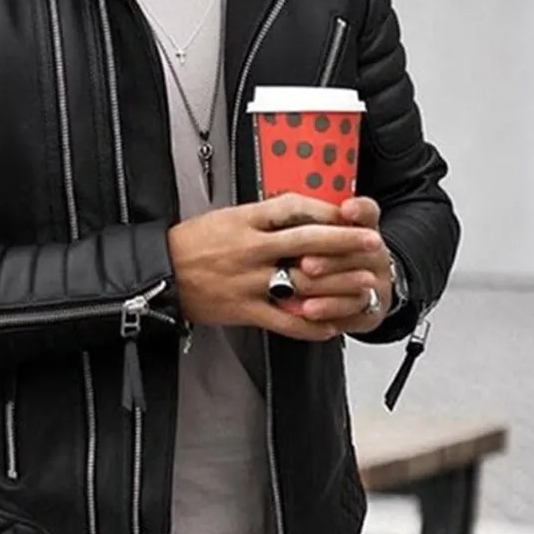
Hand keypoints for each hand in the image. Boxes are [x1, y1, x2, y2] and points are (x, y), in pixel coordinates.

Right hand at [168, 192, 383, 341]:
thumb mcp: (226, 218)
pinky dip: (310, 325)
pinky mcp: (243, 309)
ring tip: (364, 284)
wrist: (159, 273)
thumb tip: (297, 213)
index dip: (326, 210)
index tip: (349, 213)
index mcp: (245, 220)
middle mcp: (250, 248)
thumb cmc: (191, 243)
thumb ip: (261, 217)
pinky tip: (330, 326)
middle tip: (373, 242)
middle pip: (307, 240)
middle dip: (345, 241)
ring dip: (338, 283)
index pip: (294, 207)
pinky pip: (284, 320)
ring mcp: (248, 280)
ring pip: (301, 280)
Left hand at [288, 197, 391, 332]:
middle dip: (330, 254)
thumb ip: (305, 221)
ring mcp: (377, 281)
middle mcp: (374, 252)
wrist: (360, 292)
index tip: (346, 209)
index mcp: (361, 226)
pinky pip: (353, 310)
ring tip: (299, 285)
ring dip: (327, 283)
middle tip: (304, 261)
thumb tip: (280, 211)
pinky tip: (308, 309)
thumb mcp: (314, 233)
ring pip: (358, 280)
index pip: (367, 211)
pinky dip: (328, 309)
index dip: (359, 210)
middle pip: (361, 248)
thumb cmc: (325, 257)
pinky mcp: (371, 309)